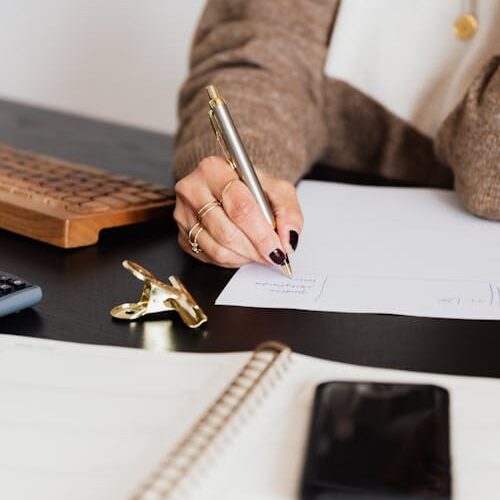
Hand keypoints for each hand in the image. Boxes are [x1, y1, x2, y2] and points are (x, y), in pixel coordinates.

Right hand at [173, 156, 302, 267]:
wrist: (226, 187)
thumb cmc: (250, 188)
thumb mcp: (277, 189)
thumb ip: (288, 211)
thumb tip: (288, 238)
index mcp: (214, 169)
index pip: (240, 207)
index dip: (262, 234)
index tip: (278, 248)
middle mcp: (192, 189)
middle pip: (227, 231)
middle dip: (255, 249)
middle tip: (272, 255)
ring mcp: (183, 214)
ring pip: (218, 248)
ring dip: (245, 256)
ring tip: (258, 252)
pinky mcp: (182, 235)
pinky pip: (209, 257)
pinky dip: (232, 260)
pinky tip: (242, 250)